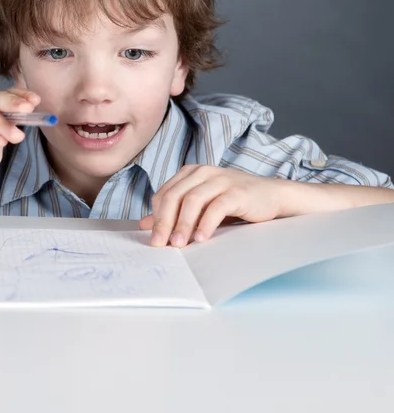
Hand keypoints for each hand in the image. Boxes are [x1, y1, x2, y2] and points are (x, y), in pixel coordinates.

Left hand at [139, 164, 286, 246]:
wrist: (271, 196)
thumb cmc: (233, 201)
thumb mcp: (200, 206)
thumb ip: (174, 213)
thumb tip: (144, 225)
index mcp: (190, 173)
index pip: (164, 194)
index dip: (156, 217)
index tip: (153, 239)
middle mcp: (202, 172)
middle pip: (174, 196)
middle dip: (164, 222)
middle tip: (160, 244)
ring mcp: (220, 179)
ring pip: (192, 200)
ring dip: (183, 224)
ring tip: (178, 244)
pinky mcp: (237, 191)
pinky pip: (216, 207)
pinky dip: (206, 224)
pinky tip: (201, 238)